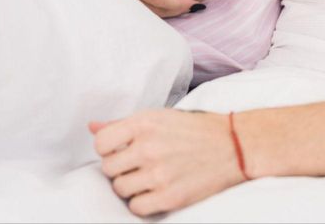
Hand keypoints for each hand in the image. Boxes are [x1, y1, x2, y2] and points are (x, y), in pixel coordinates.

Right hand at [61, 0, 196, 17]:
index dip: (177, 1)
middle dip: (176, 10)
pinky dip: (153, 11)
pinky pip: (138, 12)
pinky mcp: (113, 3)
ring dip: (166, 12)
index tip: (195, 2)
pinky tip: (163, 9)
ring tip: (184, 8)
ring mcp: (116, 2)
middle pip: (156, 9)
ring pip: (147, 14)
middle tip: (196, 6)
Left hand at [90, 109, 245, 216]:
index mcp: (143, 123)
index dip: (108, 149)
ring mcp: (159, 173)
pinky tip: (153, 192)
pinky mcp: (171, 196)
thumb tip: (92, 127)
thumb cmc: (193, 129)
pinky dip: (142, 203)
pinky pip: (137, 207)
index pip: (101, 143)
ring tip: (146, 178)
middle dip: (119, 168)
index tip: (120, 151)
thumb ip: (122, 124)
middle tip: (136, 166)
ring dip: (129, 186)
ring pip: (120, 189)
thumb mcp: (157, 117)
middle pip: (108, 168)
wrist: (233, 145)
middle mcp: (148, 147)